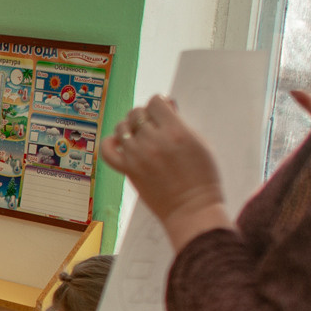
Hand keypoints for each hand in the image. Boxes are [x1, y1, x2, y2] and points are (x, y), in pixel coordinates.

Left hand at [101, 95, 224, 224]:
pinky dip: (110, 143)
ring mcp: (138, 156)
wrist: (192, 208)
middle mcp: (154, 142)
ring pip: (122, 127)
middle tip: (155, 127)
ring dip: (130, 128)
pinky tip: (121, 143)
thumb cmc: (202, 175)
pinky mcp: (129, 170)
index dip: (161, 104)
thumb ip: (180, 122)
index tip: (165, 112)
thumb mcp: (199, 142)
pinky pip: (107, 150)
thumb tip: (166, 104)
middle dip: (146, 115)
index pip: (156, 102)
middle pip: (137, 113)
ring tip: (141, 136)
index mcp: (175, 132)